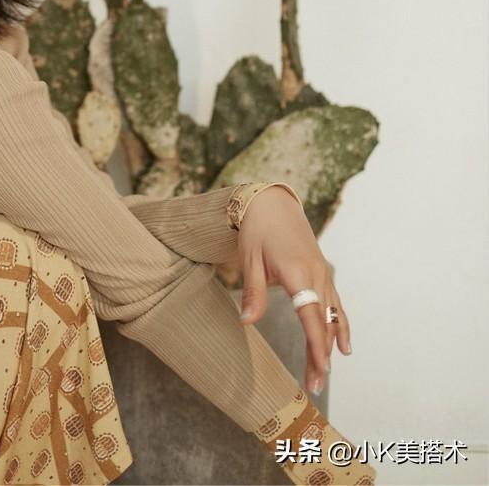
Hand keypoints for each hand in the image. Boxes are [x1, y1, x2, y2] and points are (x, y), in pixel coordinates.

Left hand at [236, 187, 352, 395]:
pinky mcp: (322, 273)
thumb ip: (254, 292)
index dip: (317, 343)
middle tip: (315, 386)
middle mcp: (317, 275)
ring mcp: (323, 274)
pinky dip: (339, 325)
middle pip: (323, 322)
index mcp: (298, 272)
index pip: (312, 315)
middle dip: (321, 355)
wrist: (272, 203)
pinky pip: (335, 304)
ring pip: (331, 316)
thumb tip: (246, 322)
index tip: (322, 368)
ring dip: (329, 346)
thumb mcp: (250, 259)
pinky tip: (344, 346)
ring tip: (323, 374)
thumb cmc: (258, 231)